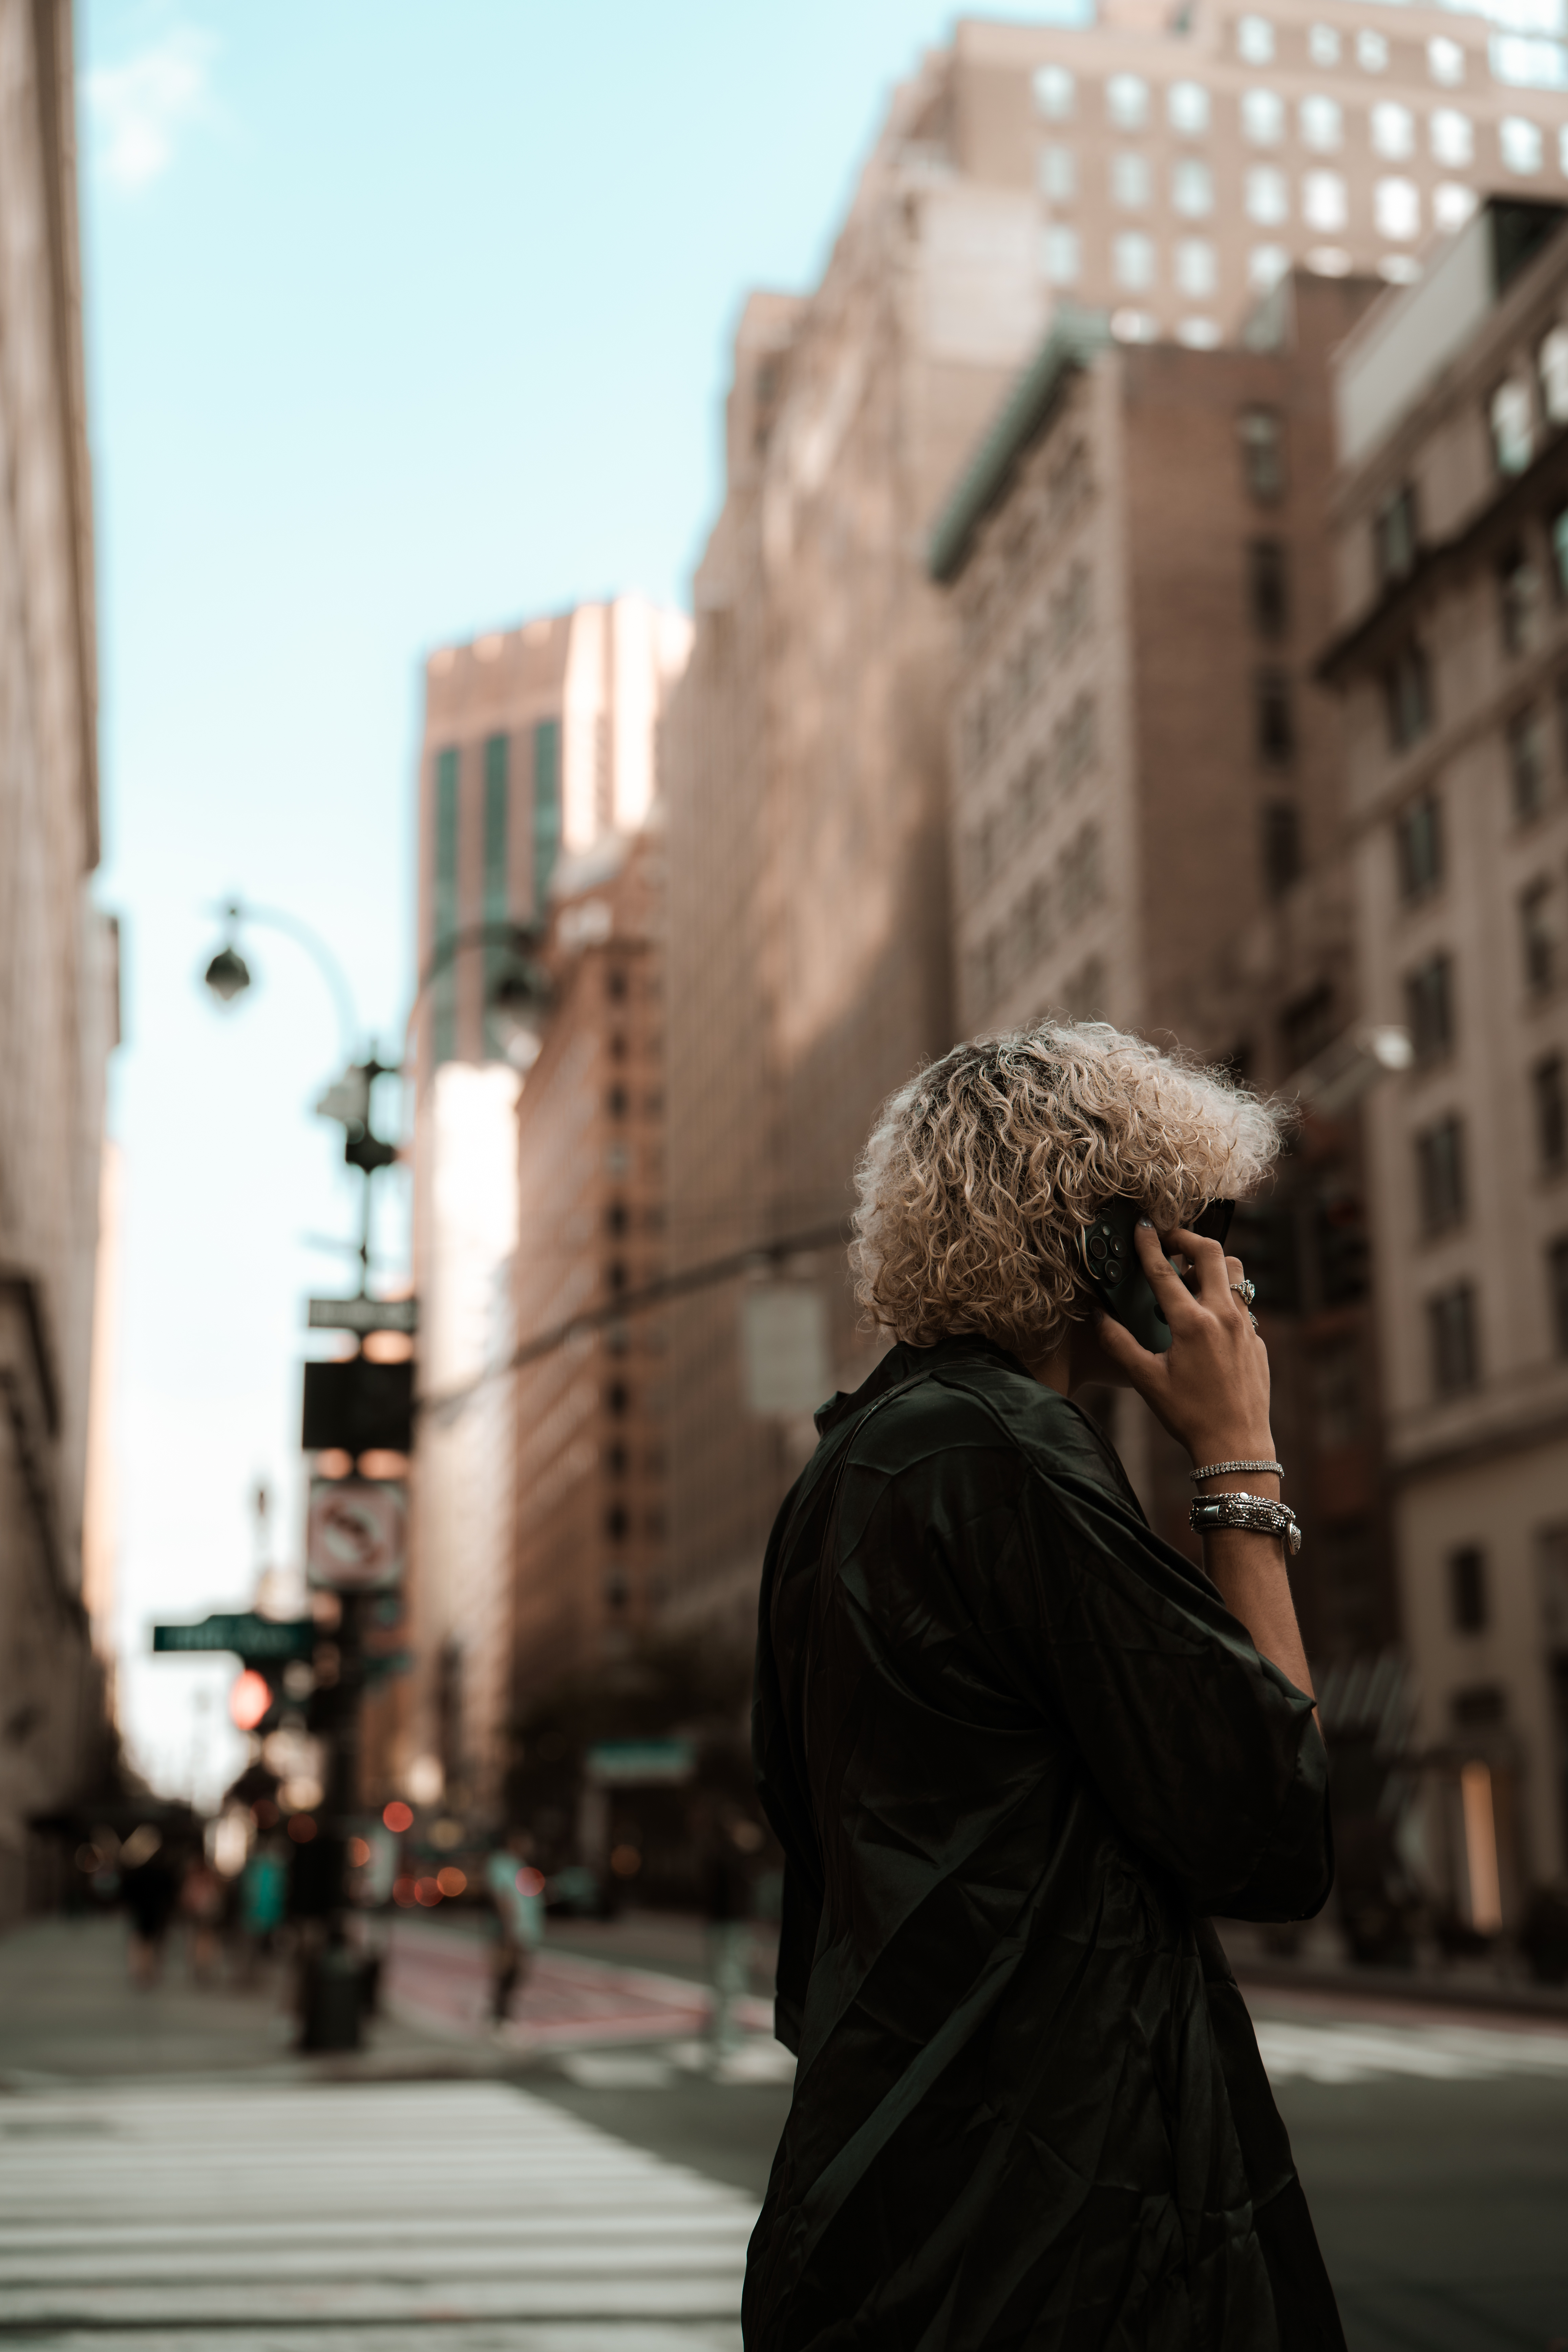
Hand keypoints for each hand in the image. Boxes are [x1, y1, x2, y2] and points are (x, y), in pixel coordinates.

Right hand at [1091, 1220, 1273, 1471]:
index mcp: (1192, 1323)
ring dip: (1213, 1264)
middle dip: (1188, 1238)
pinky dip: (1223, 1296)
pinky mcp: (1257, 1340)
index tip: (1142, 1225)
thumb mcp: (1145, 1380)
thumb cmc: (1189, 1415)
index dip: (1149, 1243)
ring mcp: (1245, 1326)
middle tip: (1169, 1241)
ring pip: (1236, 1272)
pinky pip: (1243, 1303)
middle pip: (1212, 1252)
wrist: (1236, 1445)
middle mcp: (1223, 1316)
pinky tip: (1206, 1317)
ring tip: (1190, 1276)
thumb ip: (1118, 1343)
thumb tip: (1098, 1316)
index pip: (1165, 1270)